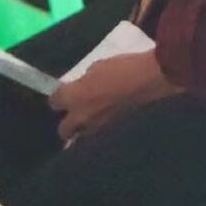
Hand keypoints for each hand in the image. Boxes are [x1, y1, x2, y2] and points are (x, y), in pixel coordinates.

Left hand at [50, 51, 174, 142]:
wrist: (151, 80)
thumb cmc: (123, 68)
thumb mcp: (97, 67)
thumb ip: (84, 82)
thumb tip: (82, 89)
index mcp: (74, 97)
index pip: (54, 102)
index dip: (60, 97)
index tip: (66, 93)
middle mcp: (81, 118)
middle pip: (63, 130)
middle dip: (67, 122)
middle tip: (76, 114)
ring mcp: (98, 130)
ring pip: (81, 138)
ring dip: (83, 131)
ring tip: (92, 121)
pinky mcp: (113, 135)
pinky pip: (99, 138)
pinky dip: (100, 133)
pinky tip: (107, 124)